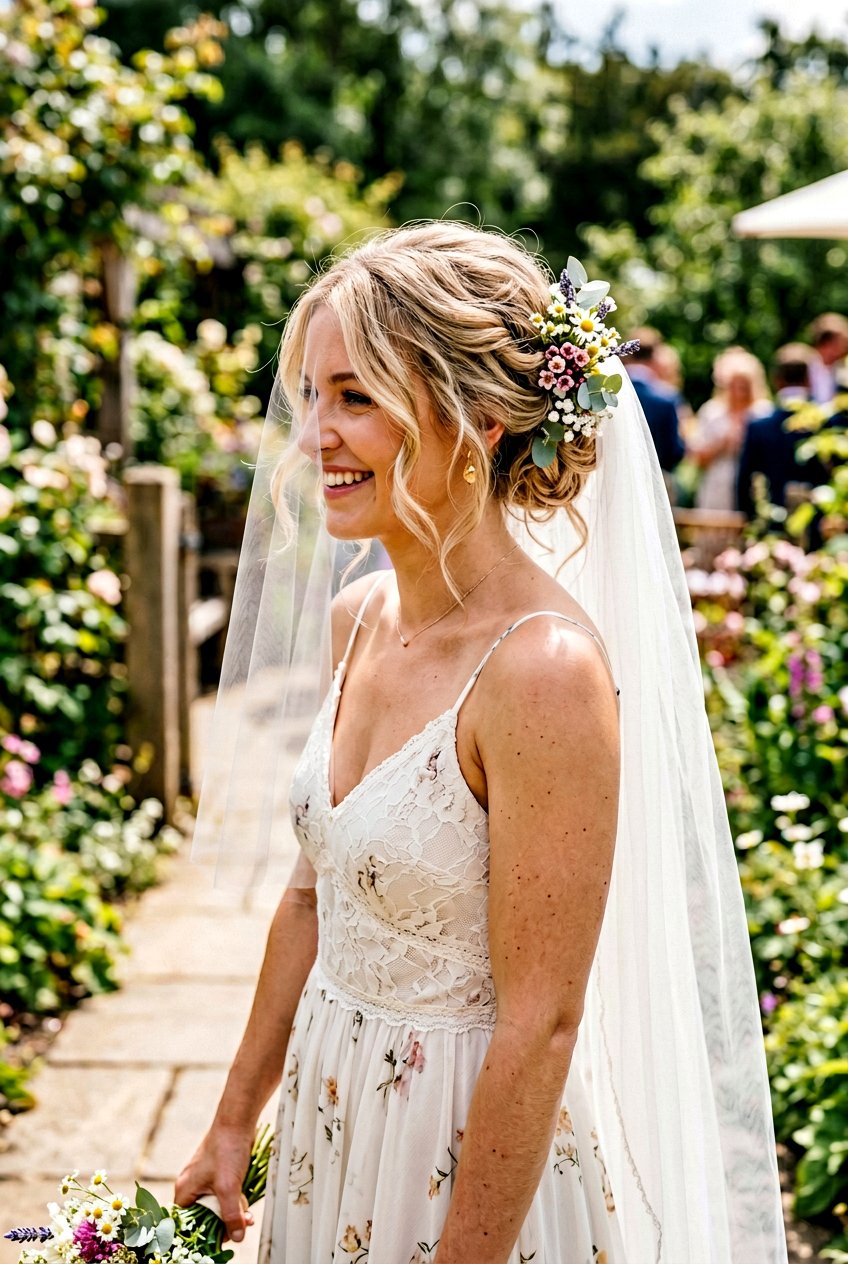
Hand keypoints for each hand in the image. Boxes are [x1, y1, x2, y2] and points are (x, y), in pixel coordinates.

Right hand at [174, 1123, 255, 1242]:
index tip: (220, 1240)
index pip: (186, 1224)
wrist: (237, 1121)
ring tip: (248, 1218)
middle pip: (203, 1217)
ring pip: (216, 1206)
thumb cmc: (227, 1149)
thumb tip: (238, 1237)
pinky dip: (234, 1201)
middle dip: (223, 1224)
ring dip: (232, 1213)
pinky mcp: (216, 1174)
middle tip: (240, 1228)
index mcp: (185, 1190)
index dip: (203, 1234)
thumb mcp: (229, 1187)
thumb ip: (231, 1215)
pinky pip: (222, 1195)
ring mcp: (204, 1179)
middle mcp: (191, 1186)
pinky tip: (246, 1205)